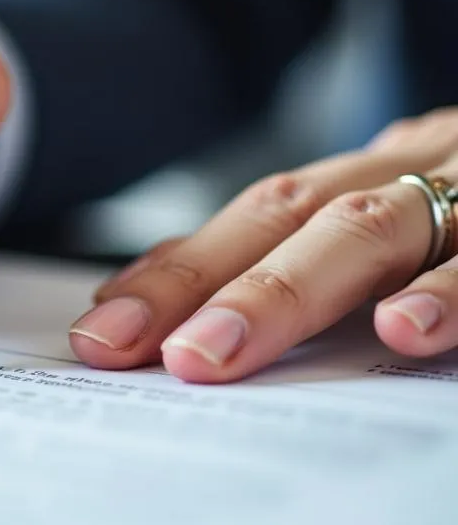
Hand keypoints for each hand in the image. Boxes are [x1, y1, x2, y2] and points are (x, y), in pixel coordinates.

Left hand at [70, 110, 457, 380]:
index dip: (176, 268)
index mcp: (373, 176)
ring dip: (284, 291)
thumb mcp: (413, 219)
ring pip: (373, 229)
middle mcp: (411, 173)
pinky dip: (450, 292)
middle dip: (198, 283)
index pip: (259, 216)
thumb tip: (200, 312)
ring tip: (209, 351)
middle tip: (115, 346)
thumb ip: (327, 252)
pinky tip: (402, 328)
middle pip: (291, 217)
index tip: (101, 324)